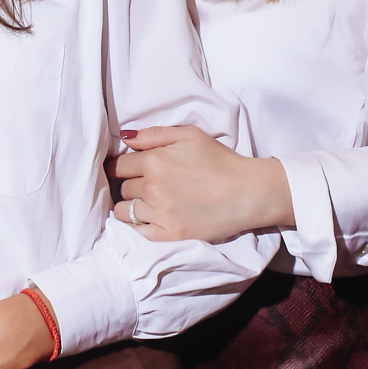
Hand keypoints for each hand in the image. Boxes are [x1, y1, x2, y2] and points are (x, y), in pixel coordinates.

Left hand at [108, 125, 293, 243]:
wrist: (248, 192)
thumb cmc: (221, 160)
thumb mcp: (189, 135)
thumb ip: (153, 134)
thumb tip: (124, 137)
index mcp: (154, 161)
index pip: (119, 166)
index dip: (122, 166)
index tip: (125, 169)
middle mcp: (152, 188)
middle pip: (123, 187)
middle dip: (131, 184)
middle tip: (145, 183)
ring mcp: (160, 214)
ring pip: (125, 210)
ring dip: (131, 205)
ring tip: (146, 202)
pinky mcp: (170, 234)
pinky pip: (138, 231)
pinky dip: (138, 225)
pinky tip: (148, 218)